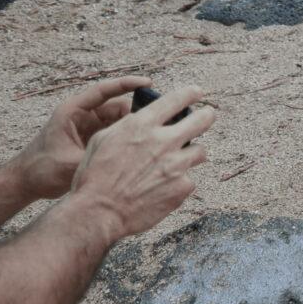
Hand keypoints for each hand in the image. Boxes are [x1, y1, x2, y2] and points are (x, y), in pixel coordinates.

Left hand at [2, 77, 150, 201]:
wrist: (26, 182)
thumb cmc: (41, 169)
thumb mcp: (70, 163)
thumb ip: (97, 156)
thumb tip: (126, 155)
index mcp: (73, 111)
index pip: (104, 91)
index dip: (127, 84)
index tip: (148, 82)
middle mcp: (83, 116)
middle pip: (117, 107)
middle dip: (136, 113)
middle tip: (155, 124)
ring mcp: (89, 129)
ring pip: (118, 122)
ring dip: (132, 129)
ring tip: (150, 139)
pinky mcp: (92, 141)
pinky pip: (114, 135)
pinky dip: (126, 140)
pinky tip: (139, 150)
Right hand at [64, 86, 212, 237]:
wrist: (99, 211)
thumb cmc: (95, 176)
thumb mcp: (104, 139)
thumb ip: (128, 126)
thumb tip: (143, 118)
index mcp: (142, 125)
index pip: (177, 99)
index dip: (190, 93)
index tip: (196, 92)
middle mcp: (163, 141)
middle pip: (203, 120)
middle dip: (207, 115)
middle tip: (206, 116)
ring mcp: (176, 165)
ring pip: (200, 151)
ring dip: (191, 153)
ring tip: (177, 161)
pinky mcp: (182, 187)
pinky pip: (189, 179)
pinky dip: (180, 181)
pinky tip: (163, 188)